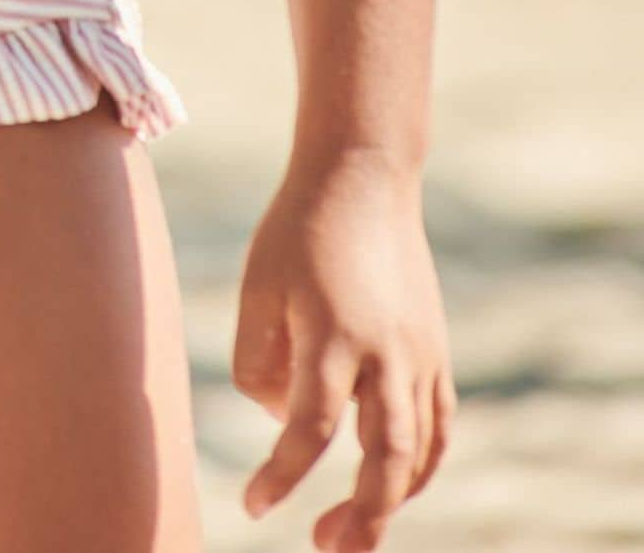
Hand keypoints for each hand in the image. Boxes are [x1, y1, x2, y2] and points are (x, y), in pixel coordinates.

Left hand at [232, 152, 454, 548]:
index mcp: (333, 334)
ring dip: (391, 502)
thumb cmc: (299, 228)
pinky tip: (395, 487)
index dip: (280, 476)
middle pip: (384, 458)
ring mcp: (419, 353)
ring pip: (418, 451)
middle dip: (359, 515)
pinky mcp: (435, 349)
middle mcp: (385, 352)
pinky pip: (438, 425)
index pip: (308, 429)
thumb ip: (256, 360)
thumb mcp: (258, 285)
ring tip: (354, 535)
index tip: (253, 506)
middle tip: (323, 545)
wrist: (363, 176)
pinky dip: (421, 466)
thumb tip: (276, 418)